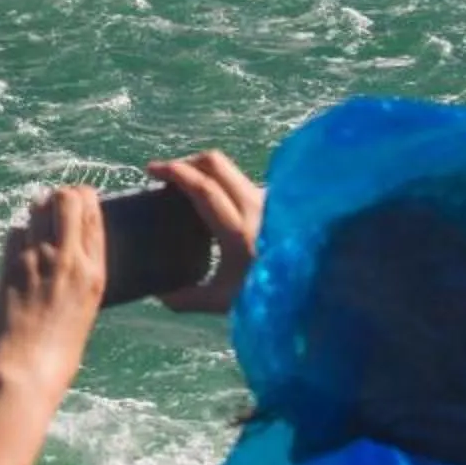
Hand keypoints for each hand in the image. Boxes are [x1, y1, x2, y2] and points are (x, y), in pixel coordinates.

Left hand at [0, 184, 106, 413]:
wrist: (26, 370)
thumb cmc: (59, 348)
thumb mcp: (86, 306)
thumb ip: (82, 271)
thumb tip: (74, 245)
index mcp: (93, 272)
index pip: (92, 213)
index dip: (85, 199)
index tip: (80, 202)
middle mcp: (67, 259)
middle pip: (66, 197)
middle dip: (62, 195)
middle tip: (58, 207)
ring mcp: (37, 258)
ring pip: (38, 207)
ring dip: (39, 211)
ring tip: (39, 228)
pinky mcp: (10, 264)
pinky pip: (16, 231)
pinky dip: (19, 236)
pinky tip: (21, 253)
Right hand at [146, 150, 264, 315]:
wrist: (314, 291)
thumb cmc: (267, 297)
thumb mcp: (222, 302)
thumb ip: (187, 298)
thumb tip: (157, 293)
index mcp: (238, 231)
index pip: (203, 187)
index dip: (175, 172)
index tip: (151, 170)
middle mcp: (255, 206)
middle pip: (216, 163)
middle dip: (186, 162)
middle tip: (167, 175)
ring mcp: (267, 199)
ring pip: (230, 169)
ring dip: (205, 171)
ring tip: (187, 188)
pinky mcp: (276, 199)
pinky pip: (242, 180)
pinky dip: (222, 182)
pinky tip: (215, 202)